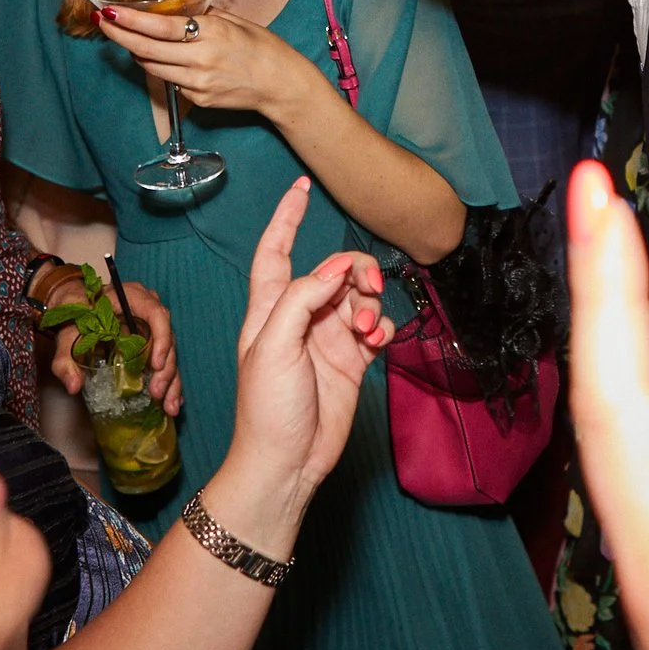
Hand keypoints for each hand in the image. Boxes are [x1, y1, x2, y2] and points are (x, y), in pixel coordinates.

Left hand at [46, 274, 184, 410]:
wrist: (75, 307)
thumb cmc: (74, 317)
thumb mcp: (66, 336)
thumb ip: (65, 359)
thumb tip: (74, 385)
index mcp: (133, 298)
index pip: (157, 314)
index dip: (161, 339)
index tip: (154, 365)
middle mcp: (149, 309)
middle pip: (168, 337)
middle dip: (166, 369)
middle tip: (156, 392)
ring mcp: (153, 325)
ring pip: (170, 351)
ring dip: (172, 380)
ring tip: (169, 406)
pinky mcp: (152, 341)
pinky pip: (165, 359)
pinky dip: (170, 380)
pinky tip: (173, 401)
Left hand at [97, 4, 331, 122]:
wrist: (281, 86)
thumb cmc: (263, 49)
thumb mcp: (235, 23)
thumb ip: (202, 18)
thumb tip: (172, 13)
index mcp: (212, 34)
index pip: (160, 27)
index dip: (130, 20)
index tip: (109, 11)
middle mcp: (201, 60)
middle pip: (146, 49)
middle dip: (119, 35)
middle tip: (102, 22)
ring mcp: (197, 83)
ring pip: (152, 67)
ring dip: (138, 52)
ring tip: (131, 38)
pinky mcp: (197, 99)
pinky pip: (171, 81)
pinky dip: (165, 68)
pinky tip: (172, 60)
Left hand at [218, 176, 391, 540]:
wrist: (286, 463)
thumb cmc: (267, 408)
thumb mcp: (275, 345)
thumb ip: (304, 298)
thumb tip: (337, 266)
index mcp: (269, 309)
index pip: (276, 251)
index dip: (287, 218)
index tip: (303, 186)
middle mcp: (300, 317)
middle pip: (334, 270)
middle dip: (355, 271)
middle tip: (364, 290)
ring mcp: (327, 338)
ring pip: (359, 297)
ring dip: (371, 303)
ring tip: (367, 329)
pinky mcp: (352, 361)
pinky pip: (375, 327)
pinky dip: (381, 328)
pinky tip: (376, 343)